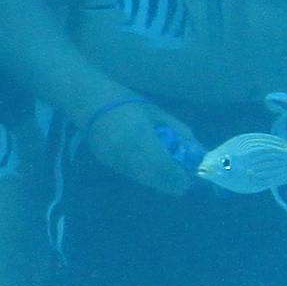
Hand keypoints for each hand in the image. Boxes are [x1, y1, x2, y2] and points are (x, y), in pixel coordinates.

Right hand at [83, 96, 201, 194]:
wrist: (89, 103)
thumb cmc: (127, 103)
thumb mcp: (157, 113)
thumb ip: (178, 132)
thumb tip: (197, 151)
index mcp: (142, 136)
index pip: (163, 165)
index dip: (177, 176)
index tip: (188, 180)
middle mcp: (128, 153)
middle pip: (154, 177)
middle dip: (170, 182)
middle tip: (182, 182)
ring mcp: (116, 161)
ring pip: (143, 179)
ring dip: (158, 181)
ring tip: (169, 175)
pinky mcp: (109, 165)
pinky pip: (132, 175)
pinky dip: (146, 176)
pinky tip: (151, 169)